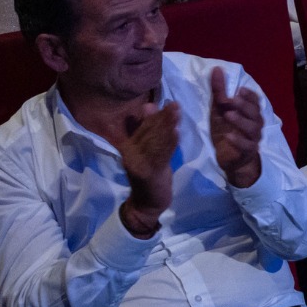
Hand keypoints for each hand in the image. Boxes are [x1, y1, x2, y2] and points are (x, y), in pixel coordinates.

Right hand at [117, 99, 180, 235]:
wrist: (147, 203)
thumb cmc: (150, 173)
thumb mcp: (148, 150)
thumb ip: (147, 130)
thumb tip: (149, 105)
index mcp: (128, 146)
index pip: (143, 127)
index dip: (157, 115)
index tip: (170, 103)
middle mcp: (130, 154)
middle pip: (149, 132)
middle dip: (163, 118)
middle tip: (176, 105)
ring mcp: (137, 164)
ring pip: (155, 142)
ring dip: (167, 127)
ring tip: (177, 113)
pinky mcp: (147, 173)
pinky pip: (161, 155)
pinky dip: (169, 143)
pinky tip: (177, 132)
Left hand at [207, 68, 264, 189]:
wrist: (232, 159)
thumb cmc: (227, 131)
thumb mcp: (220, 111)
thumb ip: (219, 92)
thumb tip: (216, 69)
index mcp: (250, 113)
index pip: (255, 101)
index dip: (249, 95)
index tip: (239, 89)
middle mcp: (256, 124)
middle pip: (255, 113)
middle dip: (244, 105)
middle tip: (233, 99)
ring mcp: (253, 138)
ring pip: (252, 128)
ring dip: (241, 120)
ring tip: (228, 115)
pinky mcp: (247, 152)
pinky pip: (246, 146)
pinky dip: (238, 141)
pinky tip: (229, 136)